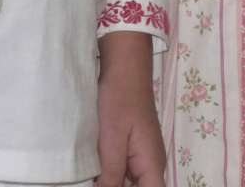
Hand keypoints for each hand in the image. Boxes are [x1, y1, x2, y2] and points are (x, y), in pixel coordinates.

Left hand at [96, 31, 164, 186]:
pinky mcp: (130, 150)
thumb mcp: (112, 140)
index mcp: (152, 164)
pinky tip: (94, 177)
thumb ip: (112, 174)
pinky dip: (111, 179)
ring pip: (131, 184)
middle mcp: (151, 164)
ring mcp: (141, 157)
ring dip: (113, 184)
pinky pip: (125, 174)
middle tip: (95, 180)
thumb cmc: (120, 100)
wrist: (124, 68)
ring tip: (93, 178)